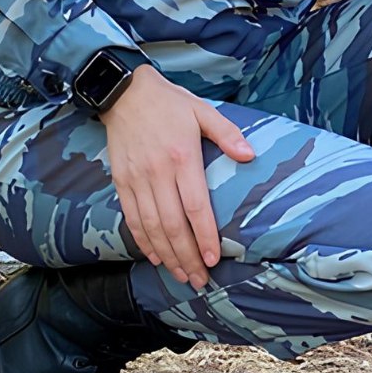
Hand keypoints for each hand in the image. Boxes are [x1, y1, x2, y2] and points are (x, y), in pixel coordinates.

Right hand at [100, 65, 255, 289]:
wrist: (124, 93)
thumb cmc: (169, 103)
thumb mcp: (203, 111)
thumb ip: (227, 134)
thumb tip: (250, 156)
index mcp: (182, 158)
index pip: (195, 207)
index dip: (204, 236)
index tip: (214, 259)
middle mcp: (157, 173)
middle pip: (172, 225)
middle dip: (187, 256)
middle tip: (199, 279)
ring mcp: (136, 179)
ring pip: (151, 227)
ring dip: (167, 255)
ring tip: (181, 275)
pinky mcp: (121, 181)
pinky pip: (131, 218)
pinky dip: (143, 241)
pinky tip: (156, 256)